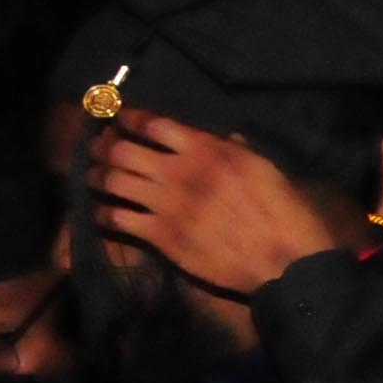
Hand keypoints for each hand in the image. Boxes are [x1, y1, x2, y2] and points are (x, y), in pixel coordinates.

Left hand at [88, 112, 339, 294]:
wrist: (286, 263)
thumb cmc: (285, 215)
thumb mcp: (267, 170)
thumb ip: (238, 151)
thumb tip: (226, 139)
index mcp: (207, 151)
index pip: (153, 123)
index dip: (129, 119)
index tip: (120, 120)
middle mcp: (179, 172)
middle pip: (121, 149)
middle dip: (104, 146)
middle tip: (100, 150)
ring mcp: (167, 205)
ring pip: (112, 180)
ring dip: (98, 177)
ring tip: (96, 179)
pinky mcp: (161, 236)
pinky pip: (116, 218)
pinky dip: (105, 213)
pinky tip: (106, 214)